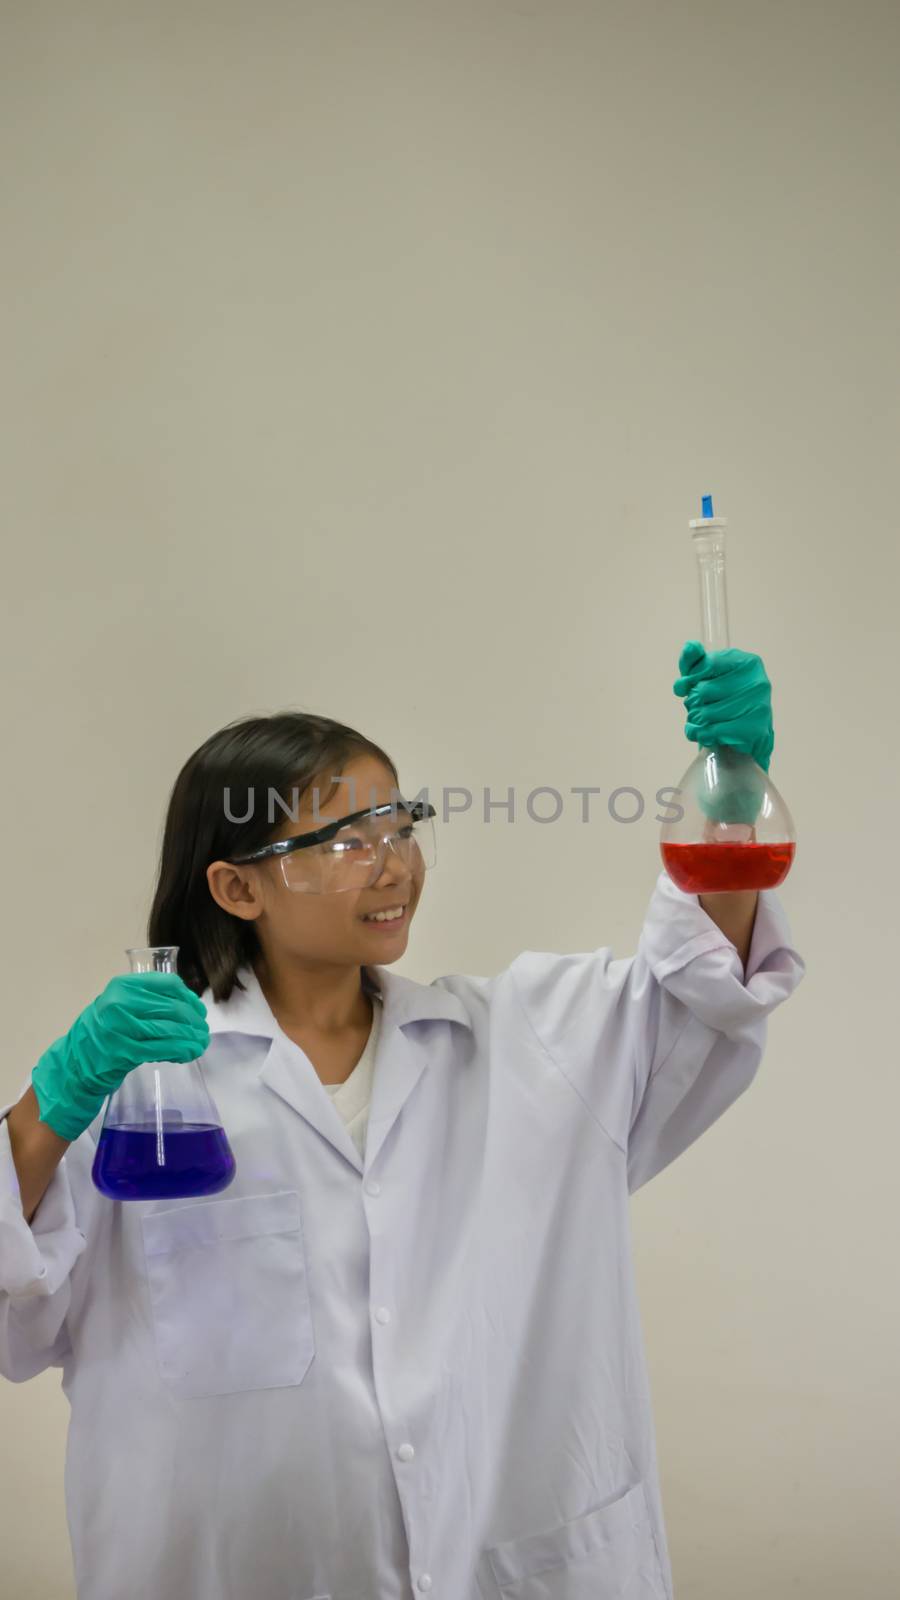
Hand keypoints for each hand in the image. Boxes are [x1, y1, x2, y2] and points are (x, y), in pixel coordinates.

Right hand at [31, 972, 209, 1142]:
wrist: (75, 1063)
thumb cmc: (102, 1031)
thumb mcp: (118, 1004)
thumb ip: (146, 999)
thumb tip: (189, 1005)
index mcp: (122, 986)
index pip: (168, 984)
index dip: (189, 997)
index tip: (198, 1009)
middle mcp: (121, 1003)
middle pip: (173, 1008)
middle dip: (194, 1021)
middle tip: (203, 1031)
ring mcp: (122, 1029)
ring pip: (171, 1030)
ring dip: (192, 1038)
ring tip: (200, 1043)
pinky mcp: (126, 1052)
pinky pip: (163, 1049)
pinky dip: (182, 1051)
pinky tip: (189, 1053)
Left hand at [673, 641, 773, 772]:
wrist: (746, 736)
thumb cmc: (723, 701)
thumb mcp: (705, 677)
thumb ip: (694, 661)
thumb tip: (690, 646)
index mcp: (747, 662)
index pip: (707, 664)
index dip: (689, 679)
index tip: (685, 688)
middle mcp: (757, 681)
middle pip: (704, 691)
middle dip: (692, 703)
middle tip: (696, 708)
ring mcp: (759, 706)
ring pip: (707, 713)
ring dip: (695, 720)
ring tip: (700, 721)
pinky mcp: (755, 729)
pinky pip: (715, 732)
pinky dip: (702, 735)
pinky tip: (704, 734)